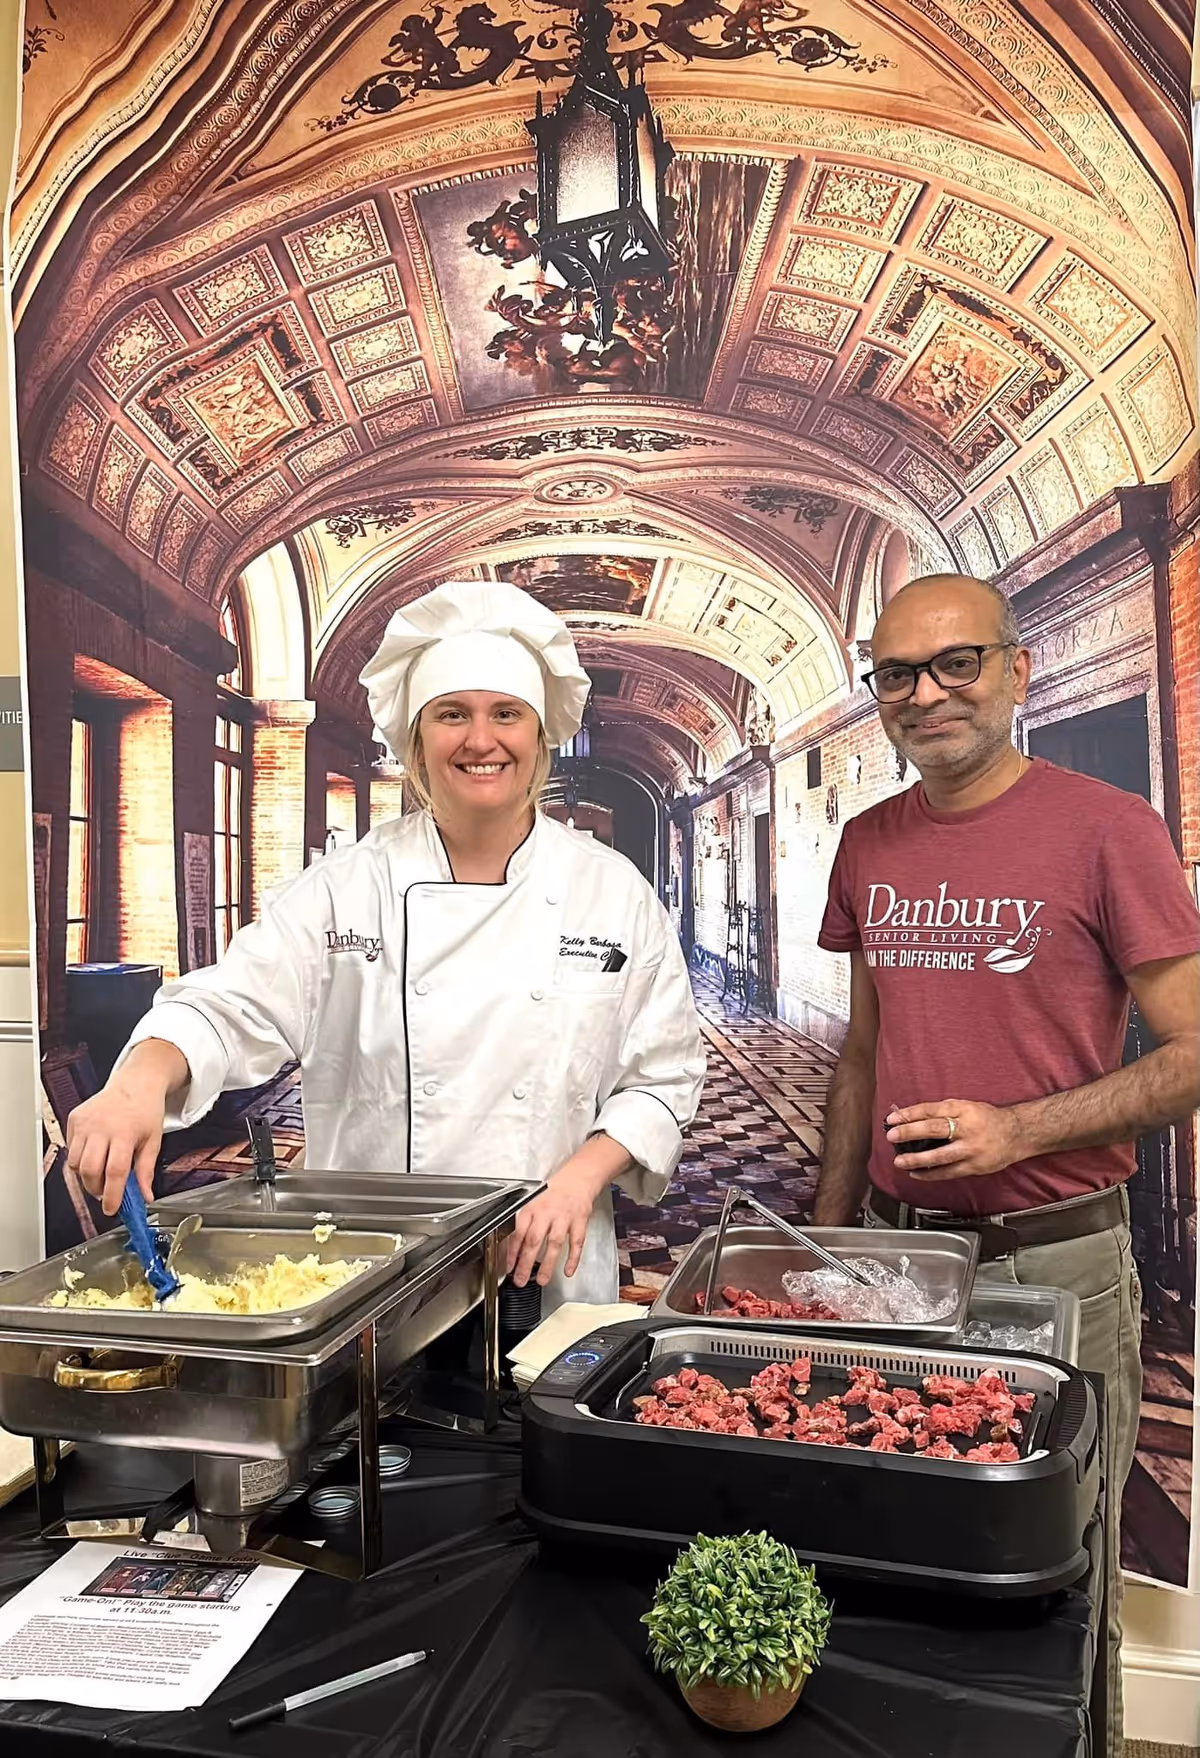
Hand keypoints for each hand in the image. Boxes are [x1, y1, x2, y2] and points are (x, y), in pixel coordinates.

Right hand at [65, 1042, 184, 1215]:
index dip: (112, 1196)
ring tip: (102, 1173)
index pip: (114, 1172)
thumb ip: (146, 1171)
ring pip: (76, 1163)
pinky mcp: (75, 1119)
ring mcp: (85, 1122)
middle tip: (107, 1192)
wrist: (136, 1083)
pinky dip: (80, 1159)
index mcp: (125, 1133)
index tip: (112, 1209)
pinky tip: (95, 1154)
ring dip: (87, 1176)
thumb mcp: (154, 1141)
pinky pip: (71, 1149)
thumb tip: (145, 1197)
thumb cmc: (146, 1110)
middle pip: (90, 1171)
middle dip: (96, 1189)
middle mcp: (102, 1127)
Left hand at [505, 1165, 598, 1288]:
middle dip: (526, 1263)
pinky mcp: (580, 1221)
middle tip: (521, 1280)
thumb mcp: (534, 1204)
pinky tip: (568, 1271)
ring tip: (542, 1280)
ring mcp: (564, 1217)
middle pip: (534, 1240)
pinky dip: (573, 1258)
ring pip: (554, 1243)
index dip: (513, 1252)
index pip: (519, 1233)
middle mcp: (546, 1212)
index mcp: (532, 1208)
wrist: (577, 1179)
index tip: (510, 1268)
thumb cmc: (553, 1194)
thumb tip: (515, 1251)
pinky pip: (576, 1242)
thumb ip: (525, 1225)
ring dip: (548, 1264)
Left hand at [886, 1100, 1024, 1181]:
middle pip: (934, 1129)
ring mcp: (971, 1148)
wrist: (1017, 1134)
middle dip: (909, 1132)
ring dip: (917, 1158)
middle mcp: (967, 1128)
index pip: (931, 1110)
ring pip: (940, 1155)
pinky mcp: (975, 1166)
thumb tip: (912, 1119)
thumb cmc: (988, 1119)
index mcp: (963, 1109)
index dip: (910, 1114)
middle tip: (892, 1135)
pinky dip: (930, 1174)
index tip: (892, 1118)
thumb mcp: (967, 1107)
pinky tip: (916, 1173)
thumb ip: (943, 1112)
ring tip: (899, 1160)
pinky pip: (949, 1172)